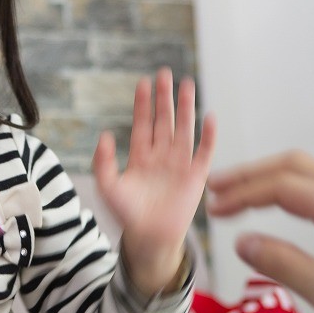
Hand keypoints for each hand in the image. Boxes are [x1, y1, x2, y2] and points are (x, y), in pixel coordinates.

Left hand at [93, 68, 216, 293]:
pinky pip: (204, 152)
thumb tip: (105, 135)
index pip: (142, 123)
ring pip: (184, 129)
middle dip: (164, 97)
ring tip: (188, 84)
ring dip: (186, 108)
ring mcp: (179, 164)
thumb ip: (103, 161)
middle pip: (164, 120)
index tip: (143, 82)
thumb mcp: (108, 187)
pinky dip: (208, 136)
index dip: (143, 103)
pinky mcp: (196, 177)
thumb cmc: (128, 214)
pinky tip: (209, 117)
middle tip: (164, 73)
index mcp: (140, 156)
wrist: (149, 239)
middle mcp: (161, 155)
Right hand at [207, 150, 313, 312]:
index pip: (282, 186)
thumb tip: (241, 241)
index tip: (214, 210)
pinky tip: (277, 202)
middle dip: (251, 174)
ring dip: (270, 177)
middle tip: (215, 188)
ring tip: (237, 191)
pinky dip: (290, 185)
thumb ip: (282, 263)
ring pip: (308, 171)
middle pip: (293, 165)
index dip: (243, 194)